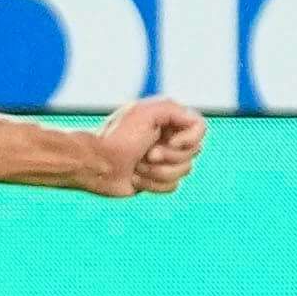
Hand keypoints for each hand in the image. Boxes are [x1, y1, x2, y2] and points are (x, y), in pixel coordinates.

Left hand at [84, 95, 205, 194]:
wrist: (97, 165)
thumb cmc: (118, 138)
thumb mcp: (145, 114)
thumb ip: (174, 110)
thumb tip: (194, 124)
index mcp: (168, 119)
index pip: (200, 127)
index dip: (190, 138)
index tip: (171, 142)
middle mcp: (169, 137)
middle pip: (194, 152)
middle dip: (168, 157)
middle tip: (147, 153)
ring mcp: (164, 159)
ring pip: (184, 171)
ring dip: (157, 171)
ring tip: (137, 166)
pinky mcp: (157, 179)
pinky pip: (172, 186)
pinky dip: (152, 184)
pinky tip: (135, 177)